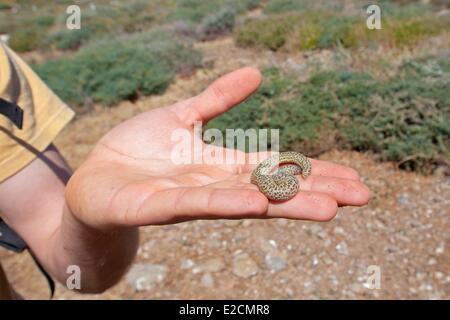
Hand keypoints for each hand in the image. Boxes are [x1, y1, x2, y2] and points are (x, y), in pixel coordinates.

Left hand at [66, 67, 370, 227]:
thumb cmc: (139, 152)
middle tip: (361, 198)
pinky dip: (224, 203)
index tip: (352, 178)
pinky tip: (254, 203)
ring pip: (242, 201)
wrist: (96, 178)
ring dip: (284, 205)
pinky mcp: (156, 207)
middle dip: (314, 192)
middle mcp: (214, 185)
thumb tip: (257, 73)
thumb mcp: (182, 117)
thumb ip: (218, 99)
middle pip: (271, 188)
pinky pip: (194, 204)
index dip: (313, 172)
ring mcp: (188, 199)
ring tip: (327, 209)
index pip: (276, 168)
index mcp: (222, 165)